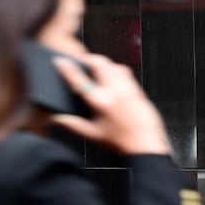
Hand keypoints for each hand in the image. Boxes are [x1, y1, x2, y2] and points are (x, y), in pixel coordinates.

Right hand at [50, 54, 170, 155]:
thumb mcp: (93, 135)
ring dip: (104, 64)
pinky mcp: (138, 90)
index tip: (60, 61)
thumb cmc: (122, 142)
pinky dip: (117, 71)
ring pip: (114, 65)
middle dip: (89, 59)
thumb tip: (58, 119)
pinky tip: (114, 79)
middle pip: (100, 63)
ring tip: (98, 70)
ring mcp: (128, 89)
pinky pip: (126, 73)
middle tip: (83, 62)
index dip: (67, 69)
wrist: (146, 145)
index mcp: (101, 103)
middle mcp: (115, 92)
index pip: (79, 80)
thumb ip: (73, 125)